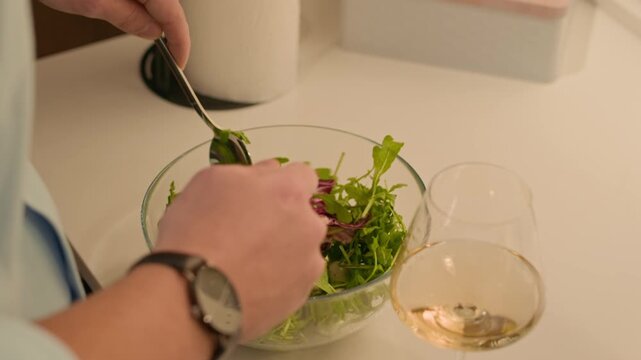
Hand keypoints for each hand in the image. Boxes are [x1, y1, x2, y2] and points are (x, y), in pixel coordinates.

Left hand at [40, 0, 189, 66]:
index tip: (180, 60)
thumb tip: (153, 32)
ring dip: (142, 11)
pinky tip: (110, 2)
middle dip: (161, 26)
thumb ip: (130, 20)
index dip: (180, 43)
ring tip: (108, 12)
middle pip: (166, 5)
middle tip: (145, 43)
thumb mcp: (94, 4)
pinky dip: (133, 1)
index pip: (175, 17)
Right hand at [154, 160, 326, 340]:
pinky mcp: (300, 295)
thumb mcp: (210, 182)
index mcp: (289, 191)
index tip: (264, 197)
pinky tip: (249, 285)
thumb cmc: (196, 232)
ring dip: (283, 251)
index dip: (282, 184)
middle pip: (304, 216)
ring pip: (300, 250)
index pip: (303, 176)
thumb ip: (249, 172)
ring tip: (246, 265)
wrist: (192, 294)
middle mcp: (309, 225)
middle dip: (283, 220)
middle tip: (248, 233)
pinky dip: (278, 281)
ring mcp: (308, 263)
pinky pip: (293, 280)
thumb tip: (269, 171)